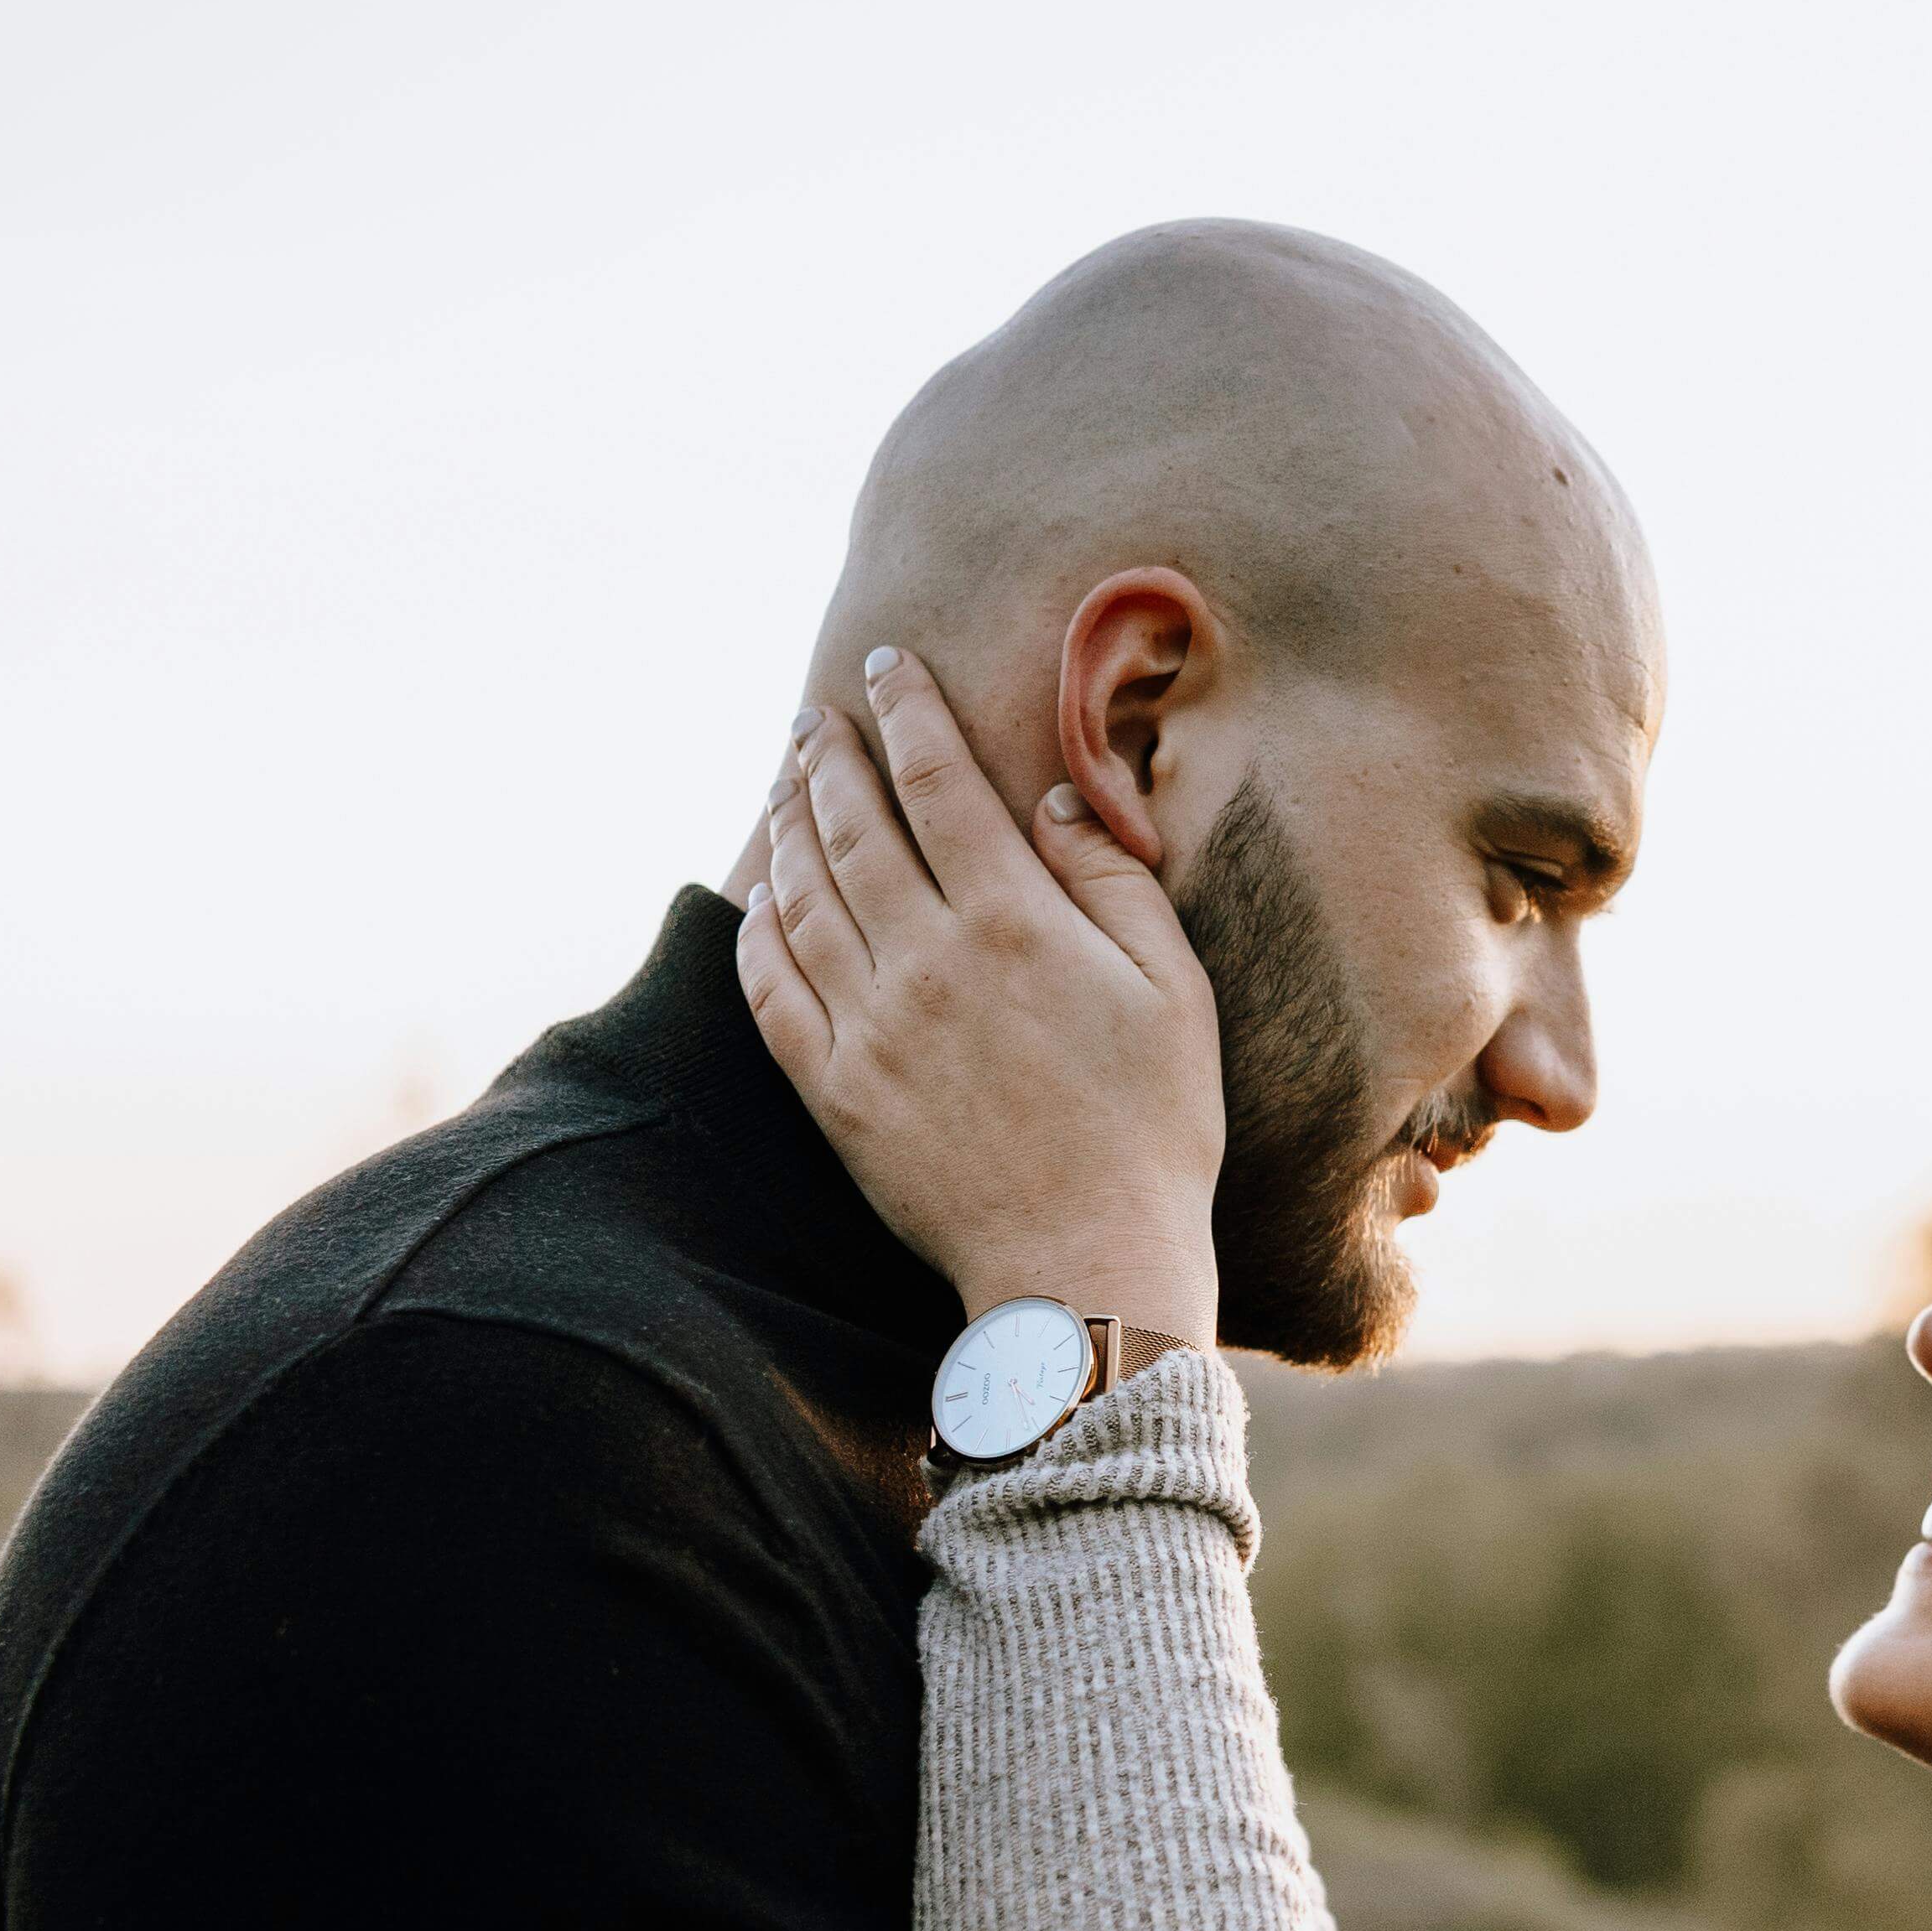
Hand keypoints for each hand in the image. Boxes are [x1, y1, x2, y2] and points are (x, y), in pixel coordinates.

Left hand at [737, 644, 1224, 1343]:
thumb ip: (1112, 881)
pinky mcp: (835, 1093)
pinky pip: (772, 989)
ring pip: (800, 895)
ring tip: (782, 785)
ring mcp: (867, 1028)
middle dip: (828, 756)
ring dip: (784, 826)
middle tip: (815, 719)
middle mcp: (923, 959)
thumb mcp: (1174, 989)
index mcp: (1011, 921)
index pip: (938, 779)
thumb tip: (1054, 801)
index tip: (886, 667)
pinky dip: (757, 929)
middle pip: (852, 824)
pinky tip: (759, 898)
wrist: (1087, 1263)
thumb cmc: (1156, 1128)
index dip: (907, 710)